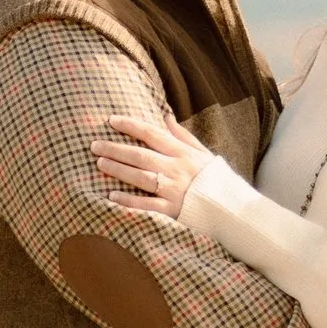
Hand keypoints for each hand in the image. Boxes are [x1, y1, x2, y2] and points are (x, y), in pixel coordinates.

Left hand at [91, 105, 213, 222]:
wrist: (232, 207)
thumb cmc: (214, 179)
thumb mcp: (202, 153)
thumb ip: (182, 136)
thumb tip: (166, 116)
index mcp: (182, 153)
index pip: (152, 134)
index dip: (130, 126)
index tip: (111, 120)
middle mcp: (176, 169)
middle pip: (140, 155)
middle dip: (116, 149)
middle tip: (95, 145)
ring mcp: (174, 190)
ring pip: (140, 177)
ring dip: (118, 170)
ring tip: (100, 164)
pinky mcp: (173, 210)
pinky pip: (146, 205)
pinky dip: (129, 200)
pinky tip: (112, 196)